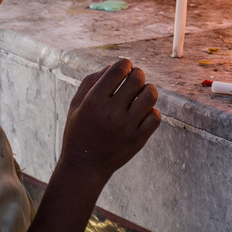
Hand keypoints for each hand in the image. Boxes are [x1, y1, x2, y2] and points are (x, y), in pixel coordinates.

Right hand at [59, 59, 160, 181]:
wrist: (84, 167)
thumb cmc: (79, 132)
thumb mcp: (76, 105)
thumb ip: (91, 82)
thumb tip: (113, 66)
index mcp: (93, 101)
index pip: (118, 69)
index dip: (125, 64)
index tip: (125, 68)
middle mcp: (111, 112)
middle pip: (137, 79)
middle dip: (137, 74)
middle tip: (134, 80)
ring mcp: (126, 127)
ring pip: (150, 95)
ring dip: (148, 90)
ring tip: (141, 94)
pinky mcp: (138, 140)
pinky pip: (155, 116)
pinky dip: (151, 111)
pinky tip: (142, 113)